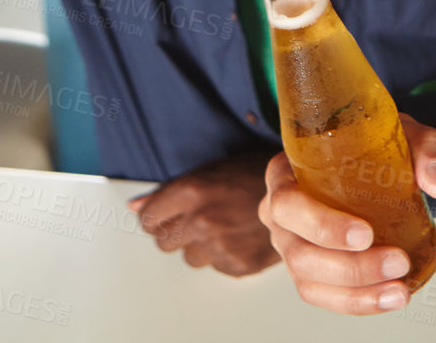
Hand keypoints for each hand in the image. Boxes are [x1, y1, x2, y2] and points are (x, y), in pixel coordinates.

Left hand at [127, 153, 280, 277]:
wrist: (300, 191)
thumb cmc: (256, 175)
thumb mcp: (211, 170)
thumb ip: (170, 191)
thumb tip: (135, 207)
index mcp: (192, 191)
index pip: (148, 219)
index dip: (157, 217)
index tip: (166, 216)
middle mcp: (202, 220)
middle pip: (163, 242)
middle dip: (177, 232)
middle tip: (199, 219)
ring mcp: (219, 245)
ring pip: (189, 257)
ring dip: (201, 245)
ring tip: (224, 226)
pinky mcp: (236, 264)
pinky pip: (215, 265)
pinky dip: (224, 254)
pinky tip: (238, 235)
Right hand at [259, 114, 435, 313]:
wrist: (379, 165)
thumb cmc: (377, 145)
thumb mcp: (405, 133)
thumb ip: (427, 149)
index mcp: (287, 173)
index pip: (288, 203)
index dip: (322, 225)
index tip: (365, 234)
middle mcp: (282, 215)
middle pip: (300, 254)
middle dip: (351, 268)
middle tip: (398, 261)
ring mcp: (292, 248)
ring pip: (312, 284)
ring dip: (358, 294)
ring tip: (401, 291)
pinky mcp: (312, 273)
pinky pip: (329, 297)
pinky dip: (363, 301)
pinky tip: (396, 294)